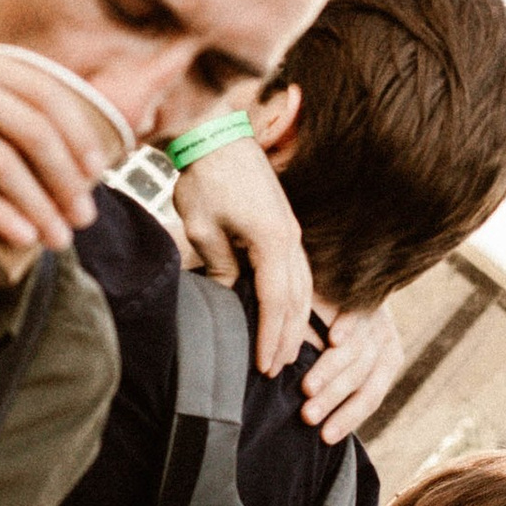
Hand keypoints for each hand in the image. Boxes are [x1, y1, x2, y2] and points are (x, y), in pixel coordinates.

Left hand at [171, 135, 311, 374]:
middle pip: (297, 299)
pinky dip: (296, 299)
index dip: (271, 336)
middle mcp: (290, 239)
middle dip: (288, 337)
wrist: (218, 134)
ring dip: (297, 321)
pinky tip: (289, 314)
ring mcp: (292, 232)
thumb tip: (228, 293)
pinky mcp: (285, 227)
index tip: (264, 366)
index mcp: (272, 240)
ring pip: (303, 287)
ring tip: (287, 351)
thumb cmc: (206, 178)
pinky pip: (298, 272)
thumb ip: (219, 265)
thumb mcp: (202, 227)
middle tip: (277, 371)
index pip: (276, 300)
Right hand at [303, 303, 405, 442]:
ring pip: (356, 350)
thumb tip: (313, 426)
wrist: (347, 277)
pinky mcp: (360, 293)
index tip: (325, 436)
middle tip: (308, 416)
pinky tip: (332, 338)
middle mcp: (384, 340)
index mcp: (385, 361)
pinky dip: (347, 326)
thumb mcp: (342, 360)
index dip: (348, 417)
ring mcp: (374, 316)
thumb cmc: (334, 328)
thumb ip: (334, 385)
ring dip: (332, 371)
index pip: (370, 396)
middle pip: (361, 376)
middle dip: (333, 399)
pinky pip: (356, 312)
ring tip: (308, 388)